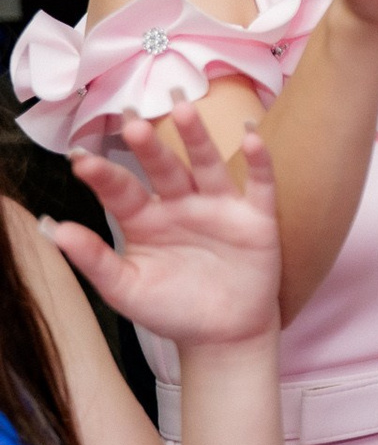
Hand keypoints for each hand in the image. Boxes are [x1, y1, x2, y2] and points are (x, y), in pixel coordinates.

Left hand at [43, 95, 279, 346]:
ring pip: (207, 165)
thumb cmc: (171, 310)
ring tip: (184, 109)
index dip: (104, 176)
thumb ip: (93, 259)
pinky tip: (251, 136)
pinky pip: (258, 183)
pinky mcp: (256, 216)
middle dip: (150, 146)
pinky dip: (259, 160)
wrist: (223, 336)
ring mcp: (219, 207)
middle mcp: (181, 205)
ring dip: (197, 138)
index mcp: (146, 220)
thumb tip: (51, 229)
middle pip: (164, 168)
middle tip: (134, 122)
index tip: (82, 161)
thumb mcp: (125, 290)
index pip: (122, 191)